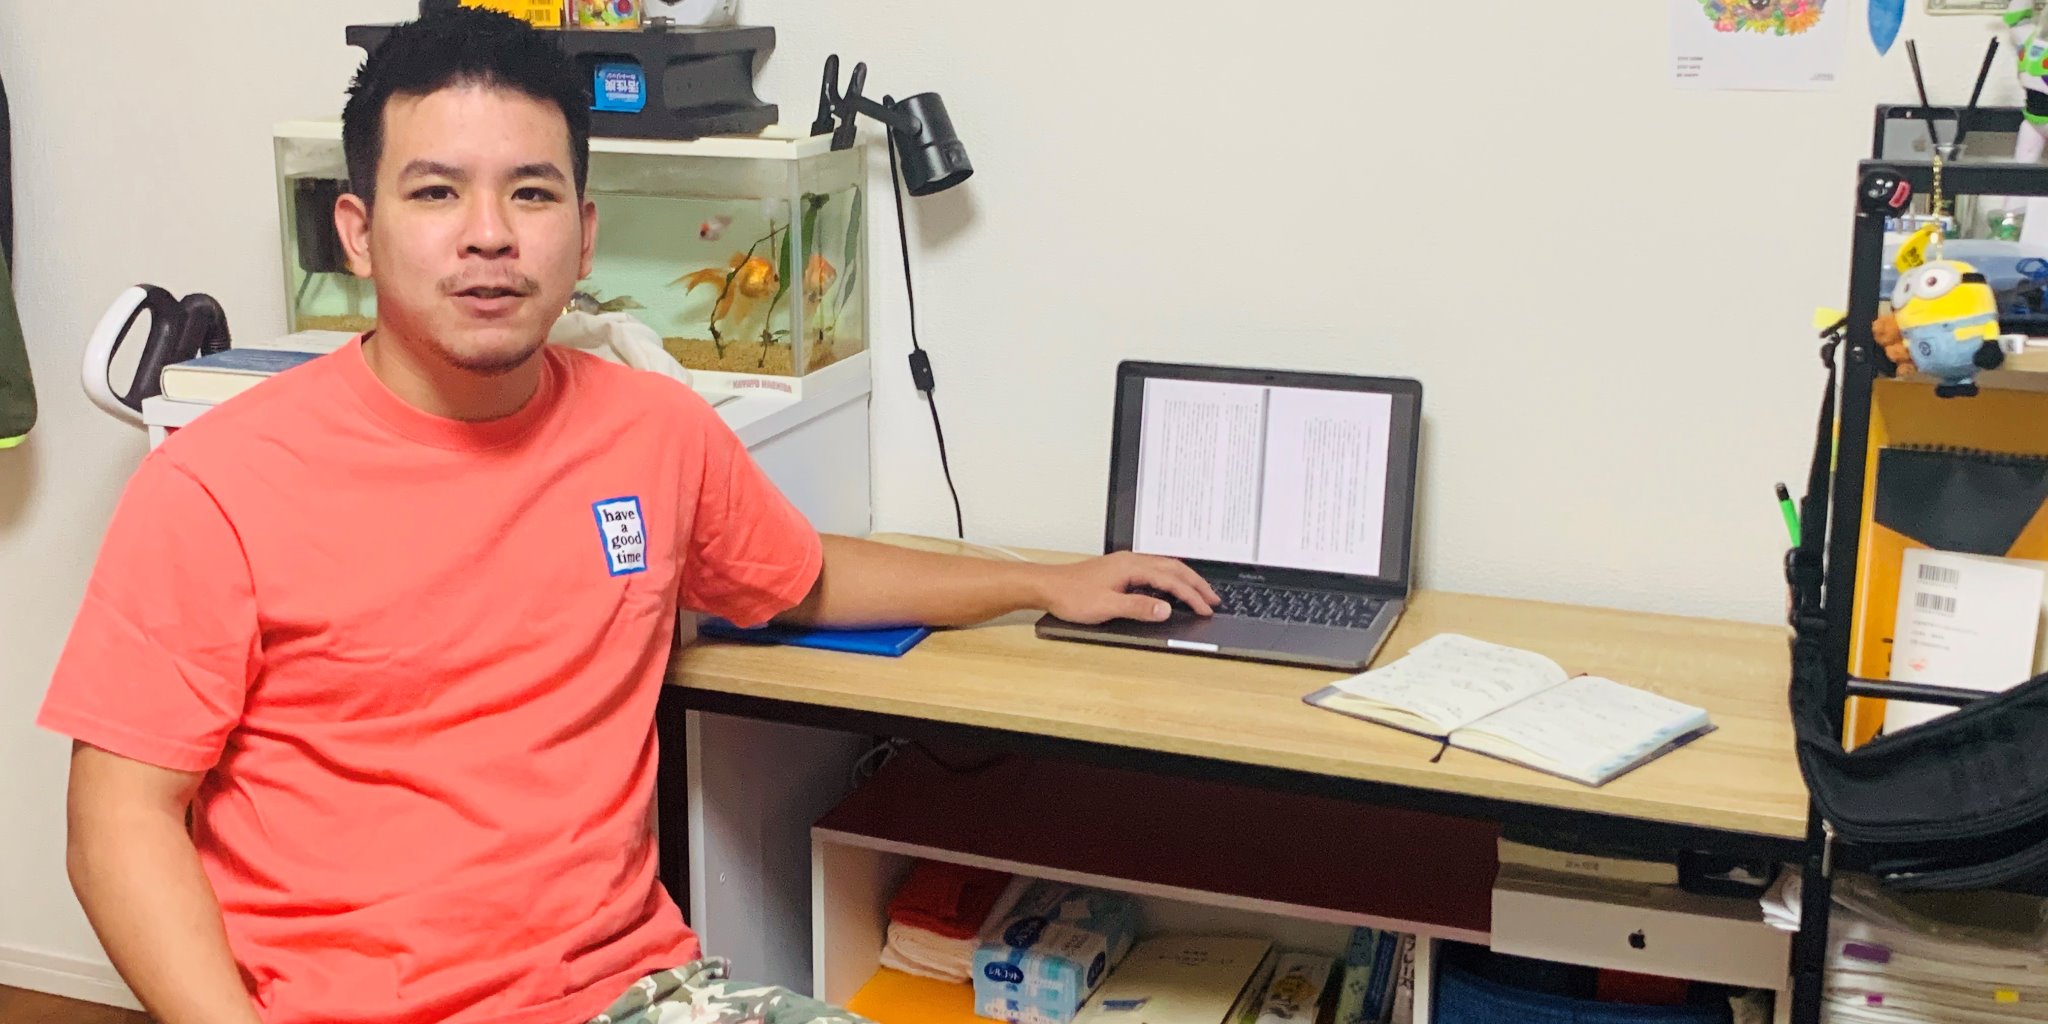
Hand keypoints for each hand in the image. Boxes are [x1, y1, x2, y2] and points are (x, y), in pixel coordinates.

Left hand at [1038, 552, 1219, 624]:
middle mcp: (1131, 561)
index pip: (1171, 580)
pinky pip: (1154, 570)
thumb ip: (1138, 607)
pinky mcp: (1120, 570)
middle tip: (1213, 599)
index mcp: (1131, 566)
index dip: (1191, 595)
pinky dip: (1170, 579)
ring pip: (1165, 567)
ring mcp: (1126, 564)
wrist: (1048, 586)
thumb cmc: (1072, 595)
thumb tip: (1166, 609)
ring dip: (1184, 580)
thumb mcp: (1107, 606)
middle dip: (1196, 584)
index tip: (1205, 608)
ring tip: (1199, 593)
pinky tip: (1171, 589)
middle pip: (1173, 568)